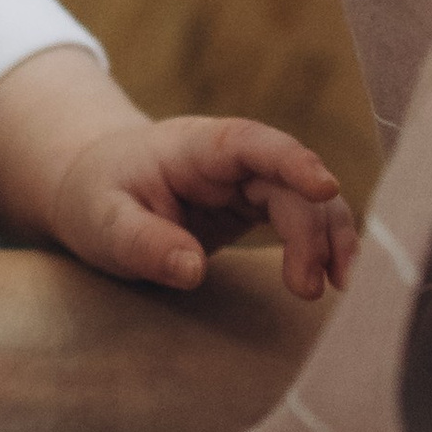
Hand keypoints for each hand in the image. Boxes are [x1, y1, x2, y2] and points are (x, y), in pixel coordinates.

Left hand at [51, 115, 357, 301]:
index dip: (291, 161)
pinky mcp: (254, 207)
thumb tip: (192, 270)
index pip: (250, 142)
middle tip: (307, 289)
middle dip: (309, 230)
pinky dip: (321, 244)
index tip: (324, 187)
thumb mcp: (102, 223)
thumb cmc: (96, 198)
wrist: (92, 186)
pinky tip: (335, 277)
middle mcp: (230, 159)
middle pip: (288, 182)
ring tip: (339, 287)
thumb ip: (142, 242)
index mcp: (193, 147)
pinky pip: (301, 218)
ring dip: (330, 238)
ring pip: (307, 199)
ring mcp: (246, 182)